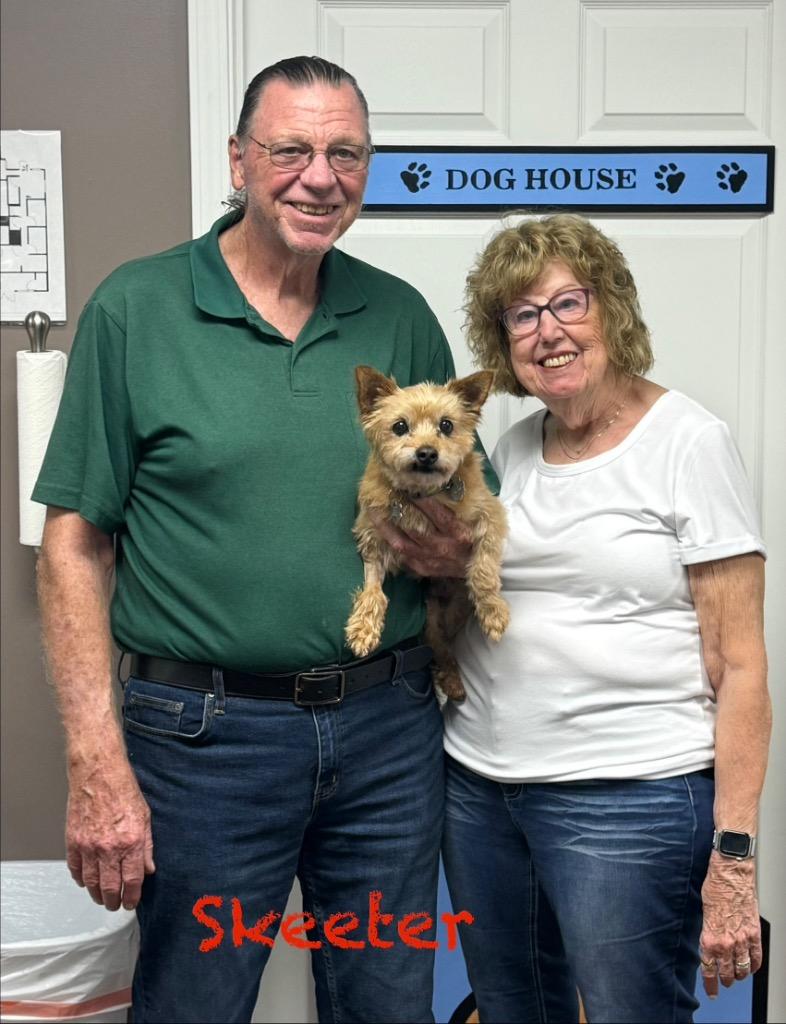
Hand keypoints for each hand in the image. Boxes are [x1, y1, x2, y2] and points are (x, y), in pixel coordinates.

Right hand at [66, 758, 154, 910]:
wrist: (98, 773)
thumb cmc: (123, 790)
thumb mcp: (145, 817)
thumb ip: (147, 846)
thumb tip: (149, 869)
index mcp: (131, 842)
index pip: (132, 881)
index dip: (132, 897)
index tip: (131, 902)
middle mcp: (109, 848)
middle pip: (109, 887)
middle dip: (113, 901)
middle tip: (116, 904)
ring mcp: (88, 846)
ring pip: (91, 883)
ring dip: (97, 894)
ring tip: (102, 898)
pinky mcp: (73, 842)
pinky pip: (75, 869)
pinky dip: (80, 879)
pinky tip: (85, 881)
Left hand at [370, 497, 472, 577]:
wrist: (480, 569)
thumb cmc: (476, 537)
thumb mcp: (476, 521)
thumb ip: (459, 504)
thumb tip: (440, 479)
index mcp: (459, 534)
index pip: (439, 515)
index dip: (424, 501)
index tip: (411, 487)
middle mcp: (444, 548)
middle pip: (416, 528)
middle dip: (399, 510)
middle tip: (385, 493)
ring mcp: (432, 560)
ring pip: (403, 542)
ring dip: (386, 526)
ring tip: (373, 510)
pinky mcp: (424, 568)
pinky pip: (402, 554)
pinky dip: (391, 540)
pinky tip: (380, 528)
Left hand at [699, 853, 762, 996]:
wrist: (730, 875)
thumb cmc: (714, 888)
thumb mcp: (703, 914)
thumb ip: (707, 932)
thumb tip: (709, 944)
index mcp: (709, 938)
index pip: (709, 970)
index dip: (710, 984)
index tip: (712, 992)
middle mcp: (726, 943)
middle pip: (726, 973)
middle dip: (725, 981)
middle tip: (724, 983)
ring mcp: (742, 940)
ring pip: (742, 968)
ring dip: (739, 974)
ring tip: (737, 976)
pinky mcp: (755, 934)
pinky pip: (757, 957)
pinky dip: (754, 965)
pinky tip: (751, 967)